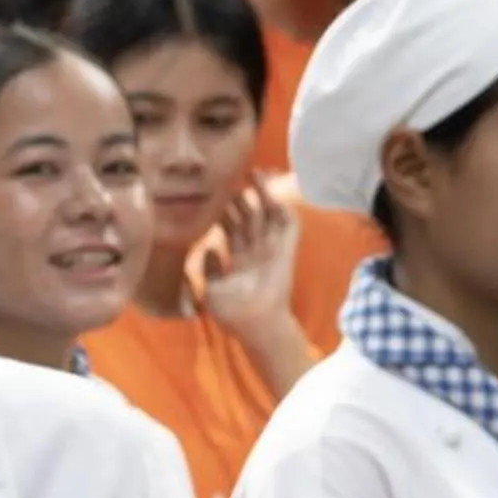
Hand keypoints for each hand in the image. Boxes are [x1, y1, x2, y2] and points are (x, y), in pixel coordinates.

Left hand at [192, 177, 302, 337]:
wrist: (255, 323)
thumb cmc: (232, 312)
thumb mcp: (210, 289)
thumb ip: (209, 268)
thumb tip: (209, 248)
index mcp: (237, 260)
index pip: (230, 229)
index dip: (223, 211)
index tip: (211, 194)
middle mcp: (255, 251)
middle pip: (248, 217)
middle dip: (240, 197)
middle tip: (230, 177)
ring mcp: (271, 249)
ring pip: (267, 215)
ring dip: (262, 195)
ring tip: (253, 174)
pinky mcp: (286, 250)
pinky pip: (288, 226)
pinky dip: (284, 210)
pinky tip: (275, 194)